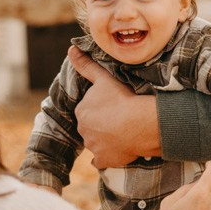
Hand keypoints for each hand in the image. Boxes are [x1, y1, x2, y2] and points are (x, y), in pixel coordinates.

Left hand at [69, 45, 161, 167]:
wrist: (139, 124)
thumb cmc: (122, 99)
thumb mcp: (103, 78)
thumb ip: (86, 65)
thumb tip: (71, 48)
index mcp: (81, 112)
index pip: (88, 111)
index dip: (101, 109)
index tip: (114, 107)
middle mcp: (83, 131)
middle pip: (91, 128)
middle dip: (101, 126)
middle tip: (119, 120)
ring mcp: (93, 147)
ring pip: (96, 144)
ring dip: (105, 140)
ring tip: (123, 134)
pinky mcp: (104, 160)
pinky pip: (102, 161)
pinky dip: (106, 158)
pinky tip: (116, 151)